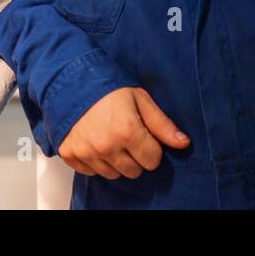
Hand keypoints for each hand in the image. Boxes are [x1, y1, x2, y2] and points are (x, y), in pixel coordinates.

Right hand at [58, 86, 189, 178]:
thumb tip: (183, 143)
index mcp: (126, 131)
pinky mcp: (70, 155)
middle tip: (127, 137)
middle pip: (134, 171)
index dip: (152, 148)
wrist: (72, 80)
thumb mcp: (140, 99)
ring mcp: (86, 152)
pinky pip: (91, 173)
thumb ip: (162, 124)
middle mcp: (106, 146)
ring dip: (116, 161)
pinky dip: (95, 162)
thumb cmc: (107, 88)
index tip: (144, 135)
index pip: (152, 161)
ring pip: (113, 175)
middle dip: (135, 157)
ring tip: (110, 138)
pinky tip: (94, 142)